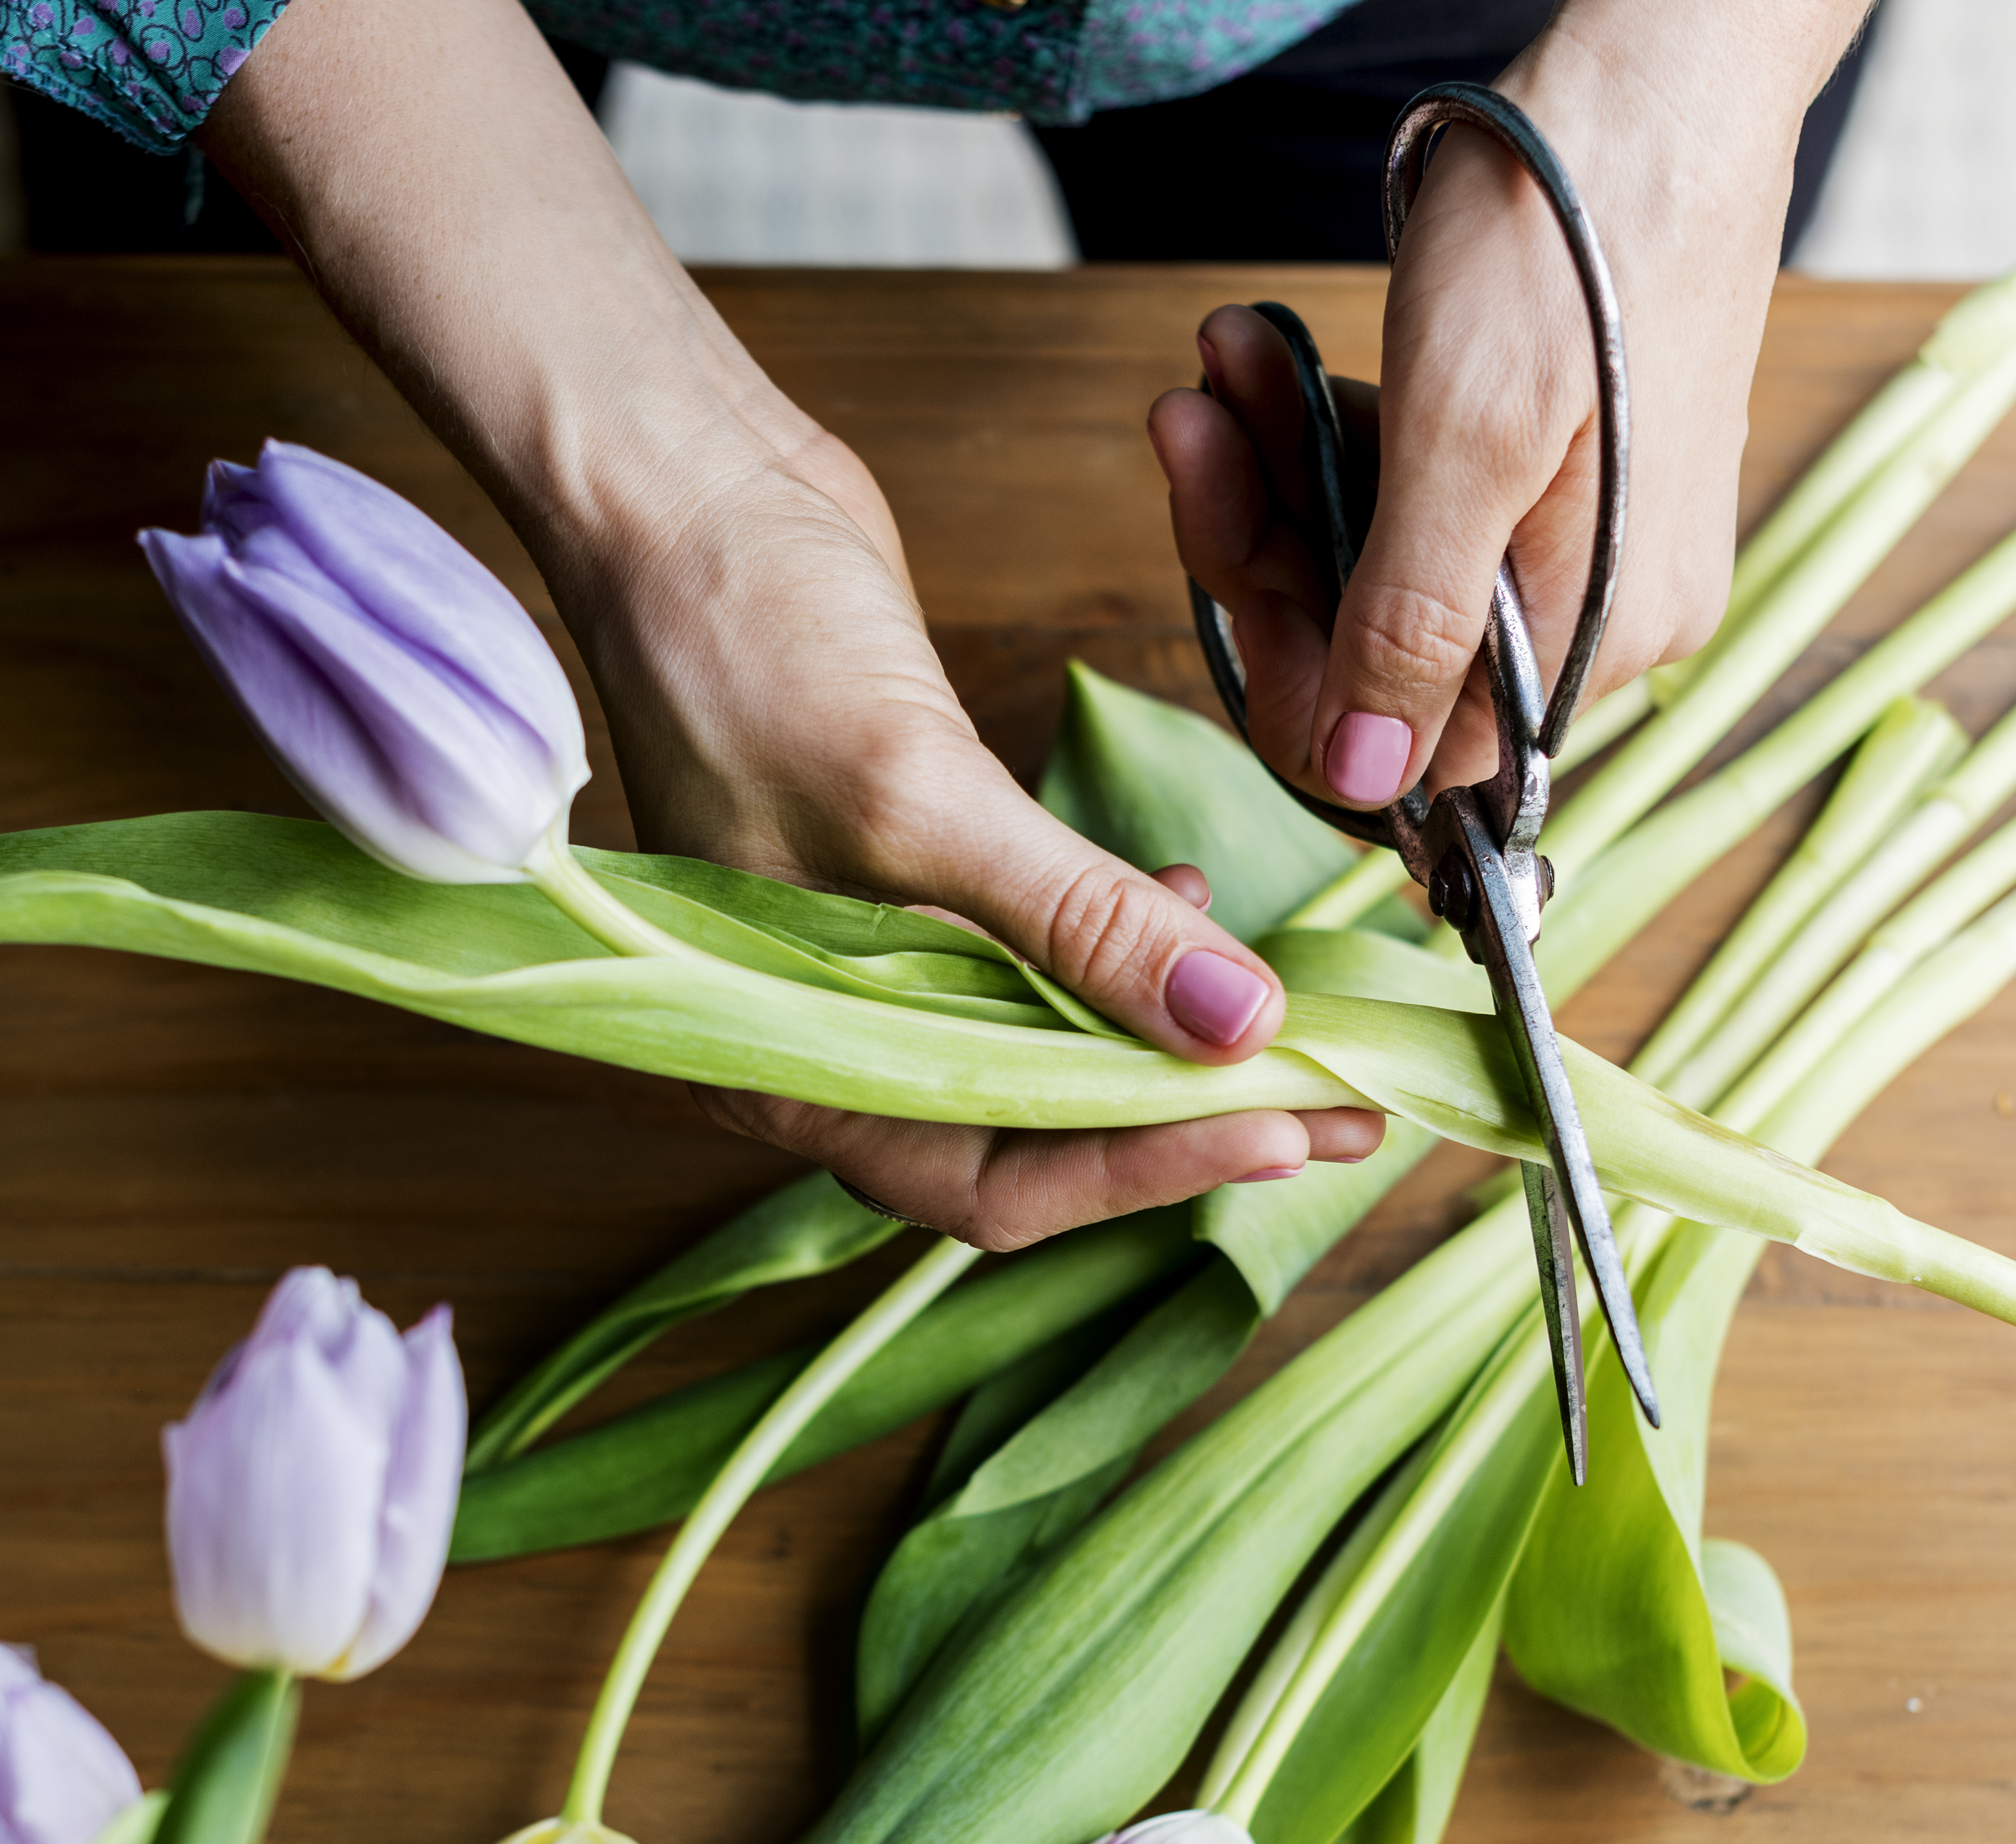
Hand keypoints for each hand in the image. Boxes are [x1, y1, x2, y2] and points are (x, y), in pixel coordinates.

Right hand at [562, 425, 1388, 1247]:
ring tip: (1293, 1020)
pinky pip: (1030, 962)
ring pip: (1044, 1052)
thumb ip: (1075, 922)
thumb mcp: (919, 791)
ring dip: (1166, 1040)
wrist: (676, 491)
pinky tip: (1185, 907)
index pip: (994, 1180)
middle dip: (1184, 1121)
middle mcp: (821, 1037)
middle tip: (1339, 1107)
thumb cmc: (740, 637)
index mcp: (787, 1064)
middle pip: (1030, 1136)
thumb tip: (1235, 1024)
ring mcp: (863, 960)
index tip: (1289, 1125)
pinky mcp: (906, 878)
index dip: (1145, 1166)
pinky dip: (1116, 953)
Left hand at [1152, 0, 1869, 812]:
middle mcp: (1599, 611)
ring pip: (1379, 560)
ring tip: (1229, 356)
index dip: (1289, 667)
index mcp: (1599, 636)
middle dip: (1268, 534)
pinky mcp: (1550, 466)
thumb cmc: (1573, 240)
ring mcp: (1578, 537)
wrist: (1658, 79)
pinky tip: (1274, 356)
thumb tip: (1366, 781)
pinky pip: (1411, 492)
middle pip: (1378, 645)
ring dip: (1283, 466)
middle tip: (1190, 415)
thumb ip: (1411, 621)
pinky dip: (1333, 431)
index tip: (1215, 542)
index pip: (1404, 742)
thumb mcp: (1470, 441)